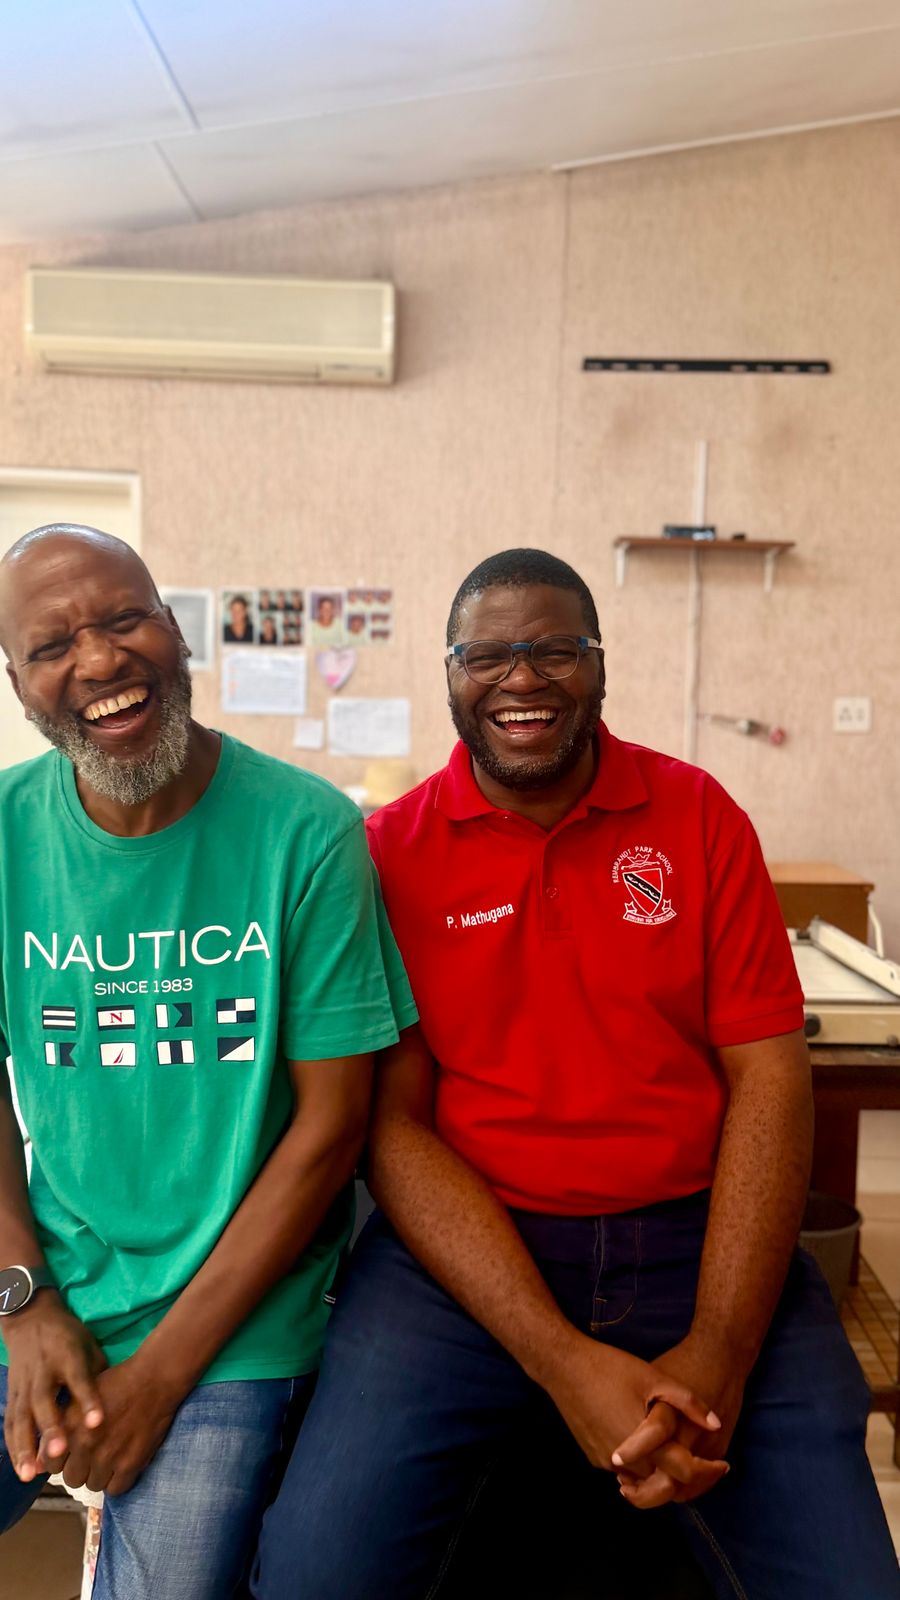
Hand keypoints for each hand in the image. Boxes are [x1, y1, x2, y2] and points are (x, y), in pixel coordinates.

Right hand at [3, 1293, 106, 1481]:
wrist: (31, 1319)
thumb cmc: (69, 1337)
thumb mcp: (88, 1347)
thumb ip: (98, 1376)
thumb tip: (115, 1408)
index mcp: (67, 1355)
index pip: (78, 1378)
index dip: (87, 1399)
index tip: (97, 1422)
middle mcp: (42, 1370)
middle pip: (43, 1400)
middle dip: (50, 1428)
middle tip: (59, 1453)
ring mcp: (23, 1383)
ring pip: (21, 1417)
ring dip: (24, 1447)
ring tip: (30, 1474)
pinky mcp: (12, 1393)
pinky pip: (10, 1422)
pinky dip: (13, 1446)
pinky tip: (21, 1468)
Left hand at [50, 1353, 183, 1496]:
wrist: (153, 1378)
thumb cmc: (117, 1383)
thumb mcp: (80, 1397)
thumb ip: (61, 1425)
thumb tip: (43, 1456)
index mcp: (69, 1427)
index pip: (50, 1465)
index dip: (60, 1461)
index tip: (71, 1454)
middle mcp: (85, 1445)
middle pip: (71, 1479)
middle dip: (80, 1469)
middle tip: (93, 1456)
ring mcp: (108, 1456)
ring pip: (93, 1485)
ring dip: (99, 1475)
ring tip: (109, 1458)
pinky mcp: (130, 1464)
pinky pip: (115, 1489)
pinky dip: (118, 1481)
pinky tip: (122, 1464)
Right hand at [543, 1332, 726, 1501]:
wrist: (563, 1366)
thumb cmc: (611, 1367)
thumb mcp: (654, 1377)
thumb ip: (688, 1403)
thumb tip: (716, 1424)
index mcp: (645, 1444)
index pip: (683, 1473)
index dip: (707, 1471)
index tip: (723, 1464)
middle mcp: (625, 1462)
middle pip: (664, 1484)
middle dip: (686, 1477)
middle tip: (704, 1462)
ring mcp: (605, 1462)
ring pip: (643, 1480)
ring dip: (662, 1473)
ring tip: (678, 1453)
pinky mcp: (593, 1456)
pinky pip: (625, 1470)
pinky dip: (641, 1464)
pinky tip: (649, 1443)